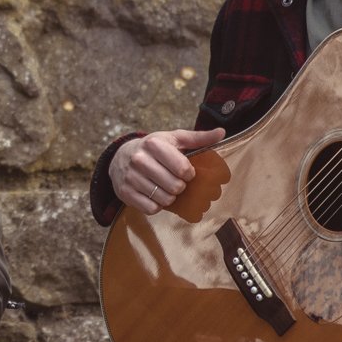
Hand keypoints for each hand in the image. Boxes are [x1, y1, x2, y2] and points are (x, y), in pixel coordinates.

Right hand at [111, 127, 226, 213]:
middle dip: (180, 187)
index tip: (186, 172)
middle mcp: (139, 159)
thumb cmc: (153, 149)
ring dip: (169, 197)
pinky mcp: (125, 193)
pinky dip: (156, 206)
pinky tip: (154, 195)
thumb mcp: (174, 139)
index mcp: (153, 144)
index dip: (189, 174)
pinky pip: (151, 209)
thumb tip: (222, 132)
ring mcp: (130, 177)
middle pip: (175, 186)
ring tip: (165, 188)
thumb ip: (198, 138)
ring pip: (164, 199)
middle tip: (175, 181)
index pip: (182, 168)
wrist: (120, 158)